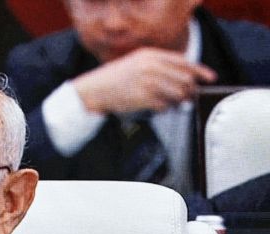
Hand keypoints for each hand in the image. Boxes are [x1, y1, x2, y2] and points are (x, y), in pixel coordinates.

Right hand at [73, 47, 216, 114]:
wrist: (94, 90)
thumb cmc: (116, 77)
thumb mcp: (137, 62)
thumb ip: (160, 64)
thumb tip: (185, 75)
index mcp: (151, 55)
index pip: (184, 62)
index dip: (200, 70)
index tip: (210, 78)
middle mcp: (151, 67)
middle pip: (184, 79)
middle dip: (189, 89)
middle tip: (190, 96)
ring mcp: (147, 83)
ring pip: (177, 93)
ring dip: (179, 100)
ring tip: (174, 102)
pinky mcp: (143, 98)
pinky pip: (164, 105)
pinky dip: (165, 108)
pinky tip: (159, 107)